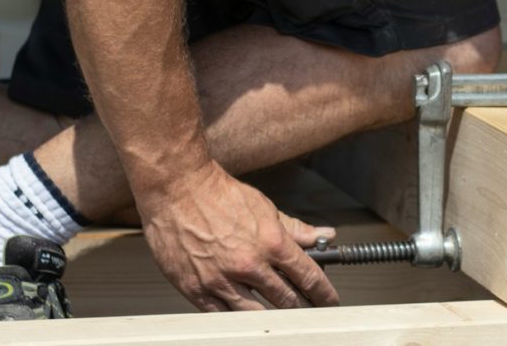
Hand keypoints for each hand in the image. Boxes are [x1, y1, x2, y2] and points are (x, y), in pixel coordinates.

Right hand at [136, 162, 338, 310]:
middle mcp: (248, 265)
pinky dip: (237, 317)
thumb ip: (295, 229)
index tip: (328, 301)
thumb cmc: (218, 195)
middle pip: (287, 300)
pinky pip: (223, 316)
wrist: (177, 189)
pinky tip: (245, 314)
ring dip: (272, 316)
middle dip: (301, 307)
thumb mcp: (265, 208)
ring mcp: (221, 280)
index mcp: (271, 243)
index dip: (324, 294)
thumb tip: (324, 236)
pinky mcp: (196, 289)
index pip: (309, 277)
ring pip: (257, 314)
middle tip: (306, 309)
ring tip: (279, 314)